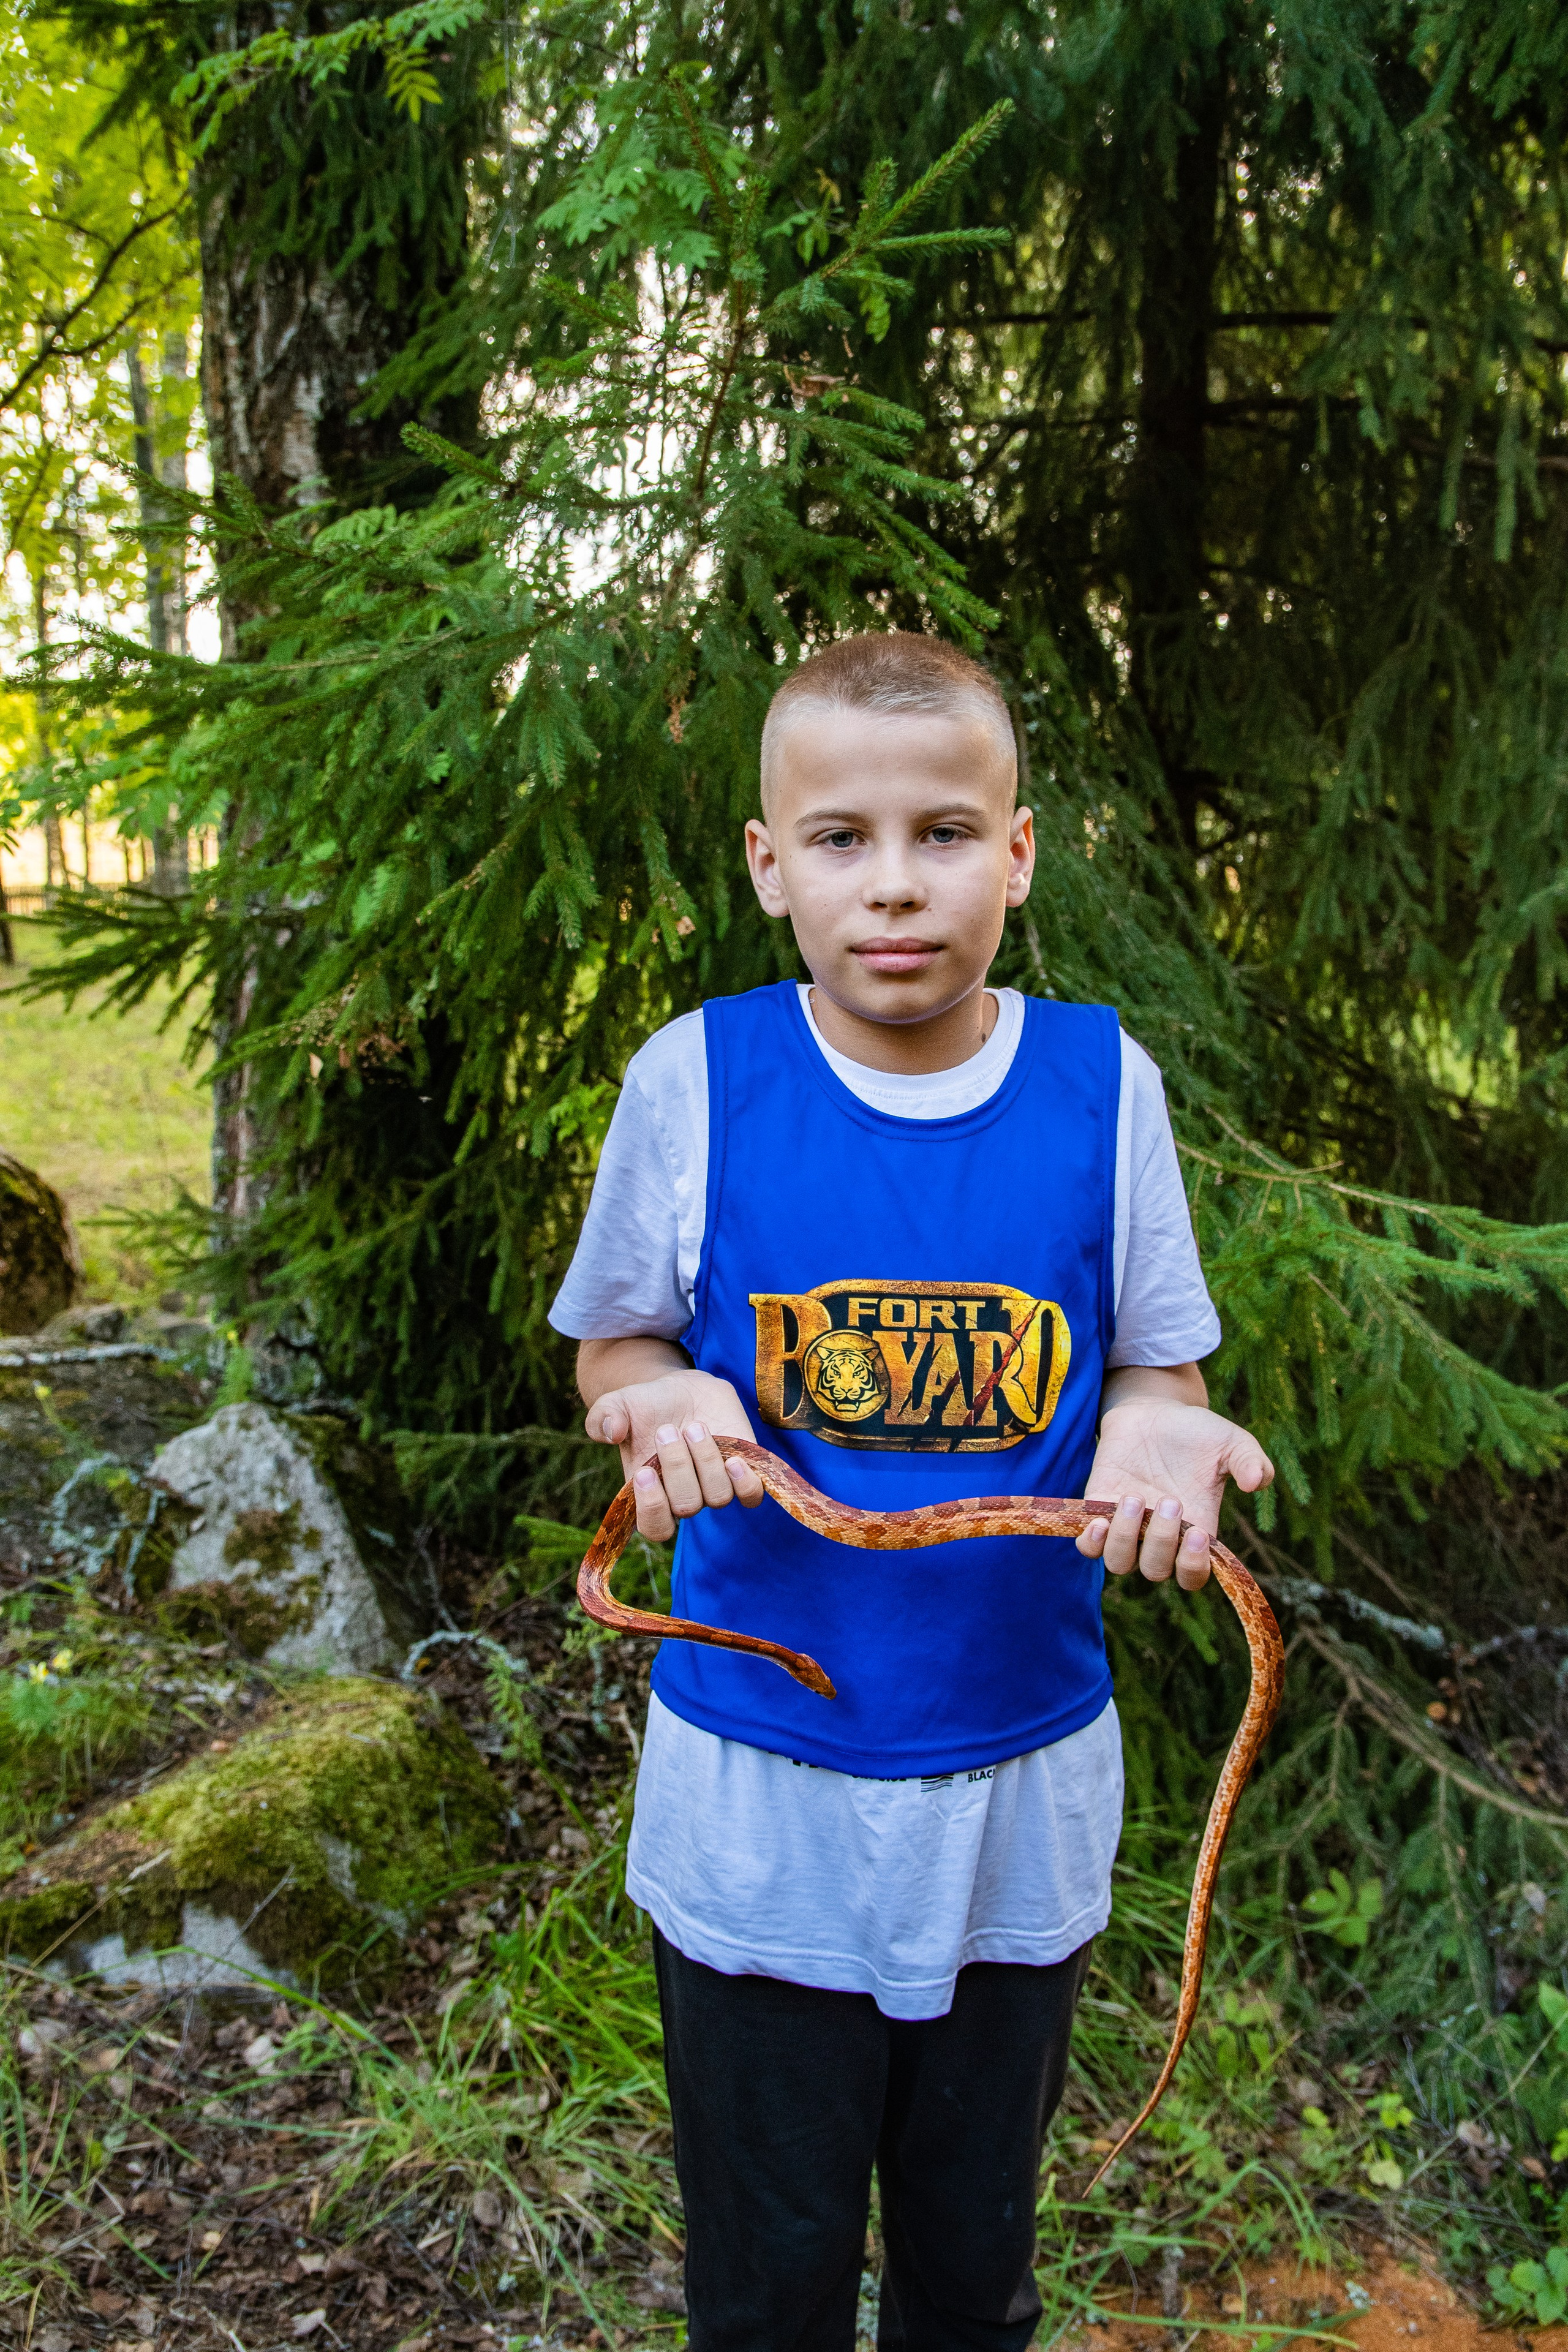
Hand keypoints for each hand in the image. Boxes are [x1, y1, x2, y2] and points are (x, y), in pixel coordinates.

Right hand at [584, 1369, 764, 1541]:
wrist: (680, 1389)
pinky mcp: (742, 1471)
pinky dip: (746, 1483)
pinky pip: (751, 1495)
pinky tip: (736, 1460)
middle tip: (667, 1429)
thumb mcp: (616, 1404)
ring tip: (694, 1427)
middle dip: (677, 1466)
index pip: (655, 1527)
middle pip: (687, 1506)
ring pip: (718, 1496)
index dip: (652, 1508)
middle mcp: (683, 1496)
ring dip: (707, 1461)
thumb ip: (603, 1417)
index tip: (644, 1471)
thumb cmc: (644, 1404)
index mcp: (649, 1493)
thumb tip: (612, 1431)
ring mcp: (714, 1485)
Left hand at [1075, 1398, 1273, 1591]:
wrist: (1153, 1412)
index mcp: (1195, 1531)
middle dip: (1162, 1541)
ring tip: (1134, 1497)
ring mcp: (1127, 1528)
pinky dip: (1091, 1542)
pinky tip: (1098, 1520)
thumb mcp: (1231, 1441)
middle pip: (1156, 1571)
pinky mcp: (1098, 1511)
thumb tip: (1257, 1482)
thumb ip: (1251, 1461)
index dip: (1193, 1567)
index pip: (1193, 1576)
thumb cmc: (1196, 1432)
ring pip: (1119, 1564)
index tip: (1197, 1534)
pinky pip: (1088, 1547)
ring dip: (1124, 1538)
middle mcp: (1160, 1538)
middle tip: (1170, 1499)